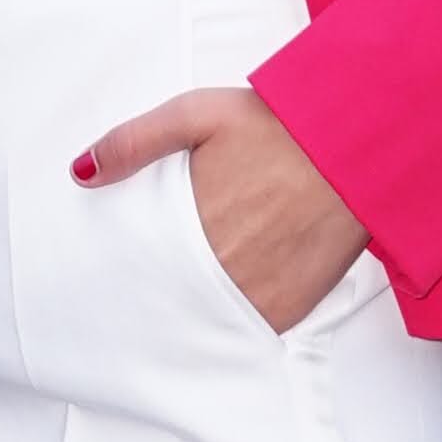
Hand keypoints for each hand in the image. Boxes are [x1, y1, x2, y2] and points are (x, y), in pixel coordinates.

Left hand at [71, 86, 365, 333]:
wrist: (359, 146)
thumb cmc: (281, 125)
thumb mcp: (197, 113)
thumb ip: (135, 142)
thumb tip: (83, 172)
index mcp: (188, 223)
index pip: (138, 263)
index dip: (127, 266)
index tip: (115, 269)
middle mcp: (216, 268)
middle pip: (167, 294)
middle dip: (157, 288)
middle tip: (159, 279)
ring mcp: (253, 295)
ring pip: (202, 317)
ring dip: (193, 307)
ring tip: (196, 287)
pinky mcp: (288, 310)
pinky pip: (246, 328)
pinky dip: (235, 318)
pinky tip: (232, 297)